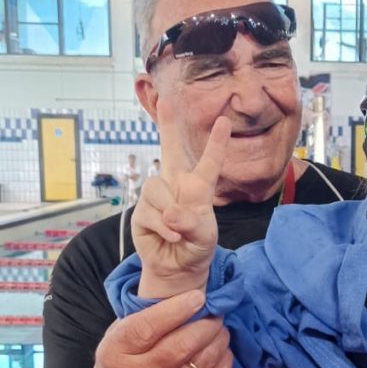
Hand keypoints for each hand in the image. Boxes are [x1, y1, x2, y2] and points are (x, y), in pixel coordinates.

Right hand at [88, 290, 233, 367]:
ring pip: (202, 360)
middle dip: (206, 323)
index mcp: (117, 352)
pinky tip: (222, 349)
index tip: (197, 296)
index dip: (177, 309)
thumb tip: (176, 295)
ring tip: (220, 328)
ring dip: (218, 339)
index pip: (149, 327)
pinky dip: (224, 360)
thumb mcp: (112, 344)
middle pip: (182, 344)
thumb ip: (137, 321)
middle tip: (215, 312)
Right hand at [132, 100, 231, 296]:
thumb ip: (192, 223)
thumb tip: (171, 213)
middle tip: (166, 100)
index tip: (223, 121)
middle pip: (171, 150)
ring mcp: (157, 197)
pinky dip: (163, 228)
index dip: (216, 143)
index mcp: (199, 188)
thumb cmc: (195, 247)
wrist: (176, 267)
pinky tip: (170, 236)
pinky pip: (150, 213)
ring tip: (178, 231)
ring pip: (157, 190)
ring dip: (169, 213)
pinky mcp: (141, 211)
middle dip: (168, 125)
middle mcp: (176, 185)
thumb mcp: (204, 237)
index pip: (210, 163)